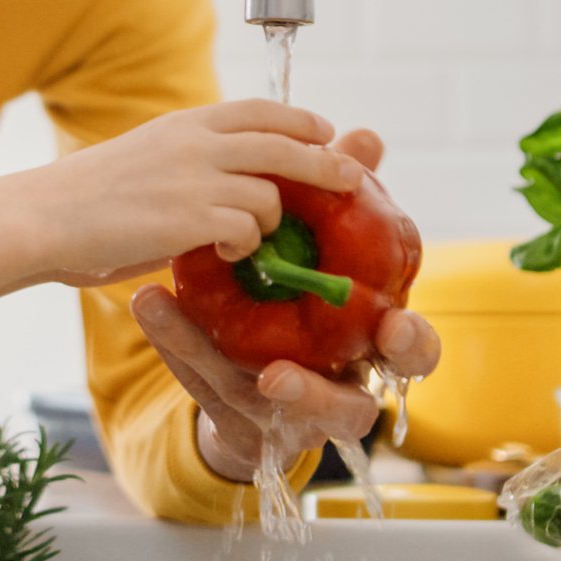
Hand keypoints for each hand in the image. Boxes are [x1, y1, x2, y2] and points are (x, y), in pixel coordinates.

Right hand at [16, 99, 363, 284]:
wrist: (43, 217)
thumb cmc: (89, 197)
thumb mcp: (145, 155)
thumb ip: (188, 155)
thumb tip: (229, 170)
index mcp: (185, 123)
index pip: (260, 108)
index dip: (299, 119)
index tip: (324, 131)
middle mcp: (196, 143)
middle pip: (285, 144)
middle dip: (326, 162)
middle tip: (352, 178)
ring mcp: (195, 179)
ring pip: (269, 195)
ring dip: (270, 222)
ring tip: (247, 240)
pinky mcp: (189, 219)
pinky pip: (246, 232)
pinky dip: (245, 247)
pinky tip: (225, 256)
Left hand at [131, 127, 442, 482]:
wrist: (266, 382)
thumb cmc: (315, 306)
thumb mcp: (332, 253)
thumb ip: (350, 201)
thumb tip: (364, 135)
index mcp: (373, 351)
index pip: (411, 356)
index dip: (412, 346)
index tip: (395, 326)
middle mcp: (339, 394)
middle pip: (347, 412)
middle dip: (319, 398)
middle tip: (278, 377)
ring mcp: (286, 419)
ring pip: (260, 410)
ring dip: (217, 364)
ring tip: (184, 322)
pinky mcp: (238, 424)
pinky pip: (205, 386)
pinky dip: (177, 341)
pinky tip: (148, 299)